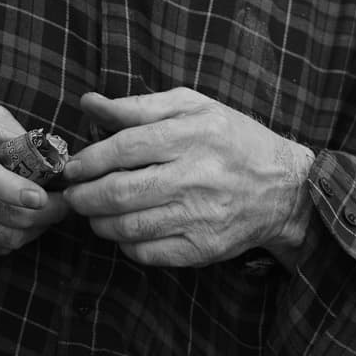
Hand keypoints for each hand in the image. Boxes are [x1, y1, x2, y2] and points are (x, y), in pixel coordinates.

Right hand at [0, 103, 69, 257]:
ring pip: (5, 238)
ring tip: (47, 211)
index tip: (41, 196)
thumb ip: (13, 134)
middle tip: (66, 202)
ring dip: (35, 228)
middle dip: (47, 213)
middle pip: (6, 215)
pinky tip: (19, 220)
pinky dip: (12, 237)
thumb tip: (49, 158)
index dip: (15, 189)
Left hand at [60, 88, 314, 268]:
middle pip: (121, 192)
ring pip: (130, 226)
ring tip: (93, 213)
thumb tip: (89, 102)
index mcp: (192, 134)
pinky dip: (126, 245)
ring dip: (99, 222)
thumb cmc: (231, 139)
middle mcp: (196, 176)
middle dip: (85, 196)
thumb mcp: (193, 107)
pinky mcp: (203, 248)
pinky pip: (148, 253)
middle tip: (73, 195)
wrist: (284, 187)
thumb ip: (138, 105)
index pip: (126, 148)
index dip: (90, 160)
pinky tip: (124, 231)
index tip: (71, 167)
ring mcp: (200, 216)